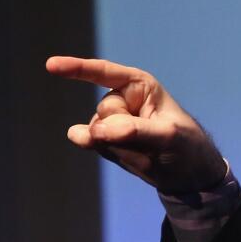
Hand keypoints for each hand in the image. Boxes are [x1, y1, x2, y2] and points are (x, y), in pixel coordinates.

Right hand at [47, 55, 226, 194]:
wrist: (189, 176)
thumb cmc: (187, 146)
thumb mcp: (169, 136)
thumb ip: (133, 131)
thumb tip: (94, 132)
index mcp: (139, 86)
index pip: (104, 73)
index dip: (77, 69)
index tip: (51, 66)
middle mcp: (121, 99)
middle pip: (103, 112)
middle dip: (124, 131)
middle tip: (153, 144)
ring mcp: (110, 121)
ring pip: (96, 132)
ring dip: (121, 146)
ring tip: (148, 152)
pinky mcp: (104, 141)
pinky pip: (93, 144)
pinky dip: (106, 151)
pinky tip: (114, 151)